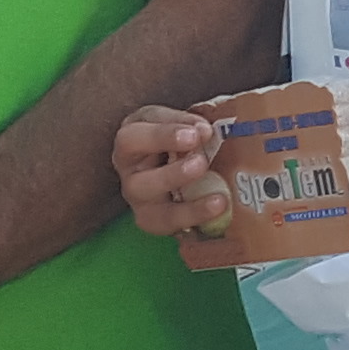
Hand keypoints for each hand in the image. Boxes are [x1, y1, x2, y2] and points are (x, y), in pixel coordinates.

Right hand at [114, 107, 231, 239]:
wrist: (174, 158)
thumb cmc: (173, 134)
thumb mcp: (176, 120)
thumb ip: (189, 122)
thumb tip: (205, 130)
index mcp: (130, 142)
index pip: (133, 139)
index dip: (163, 137)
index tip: (194, 134)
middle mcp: (129, 176)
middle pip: (141, 183)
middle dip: (173, 175)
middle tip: (201, 164)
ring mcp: (142, 204)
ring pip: (156, 214)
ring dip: (189, 208)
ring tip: (219, 200)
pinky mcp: (158, 222)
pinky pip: (176, 230)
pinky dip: (198, 223)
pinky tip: (218, 214)